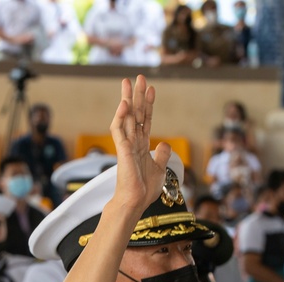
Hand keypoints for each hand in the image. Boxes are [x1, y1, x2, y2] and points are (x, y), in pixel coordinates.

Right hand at [108, 75, 170, 215]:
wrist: (135, 202)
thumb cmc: (144, 189)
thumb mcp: (160, 169)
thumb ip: (162, 154)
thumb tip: (165, 143)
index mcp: (142, 145)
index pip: (145, 119)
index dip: (148, 104)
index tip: (152, 88)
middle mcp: (133, 142)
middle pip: (135, 113)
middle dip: (137, 95)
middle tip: (139, 77)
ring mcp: (126, 145)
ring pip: (126, 117)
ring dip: (128, 99)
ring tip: (129, 81)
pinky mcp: (122, 150)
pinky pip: (119, 130)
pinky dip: (121, 116)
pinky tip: (124, 104)